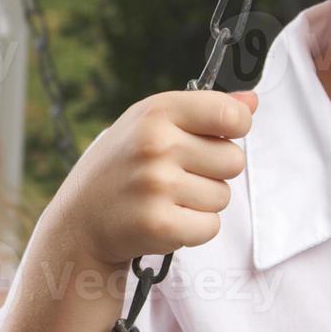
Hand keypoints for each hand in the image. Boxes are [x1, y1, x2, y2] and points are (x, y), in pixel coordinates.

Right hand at [50, 89, 257, 270]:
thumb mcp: (151, 123)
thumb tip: (250, 102)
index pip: (229, 114)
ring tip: (166, 198)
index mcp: (156, 112)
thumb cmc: (122, 166)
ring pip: (223, 196)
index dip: (235, 127)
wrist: (79, 220)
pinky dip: (194, 229)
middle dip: (214, 171)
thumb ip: (203, 110)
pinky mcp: (160, 225)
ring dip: (202, 202)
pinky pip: (210, 227)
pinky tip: (166, 219)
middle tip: (179, 175)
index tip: (219, 136)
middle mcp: (156, 145)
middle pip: (234, 160)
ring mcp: (157, 186)